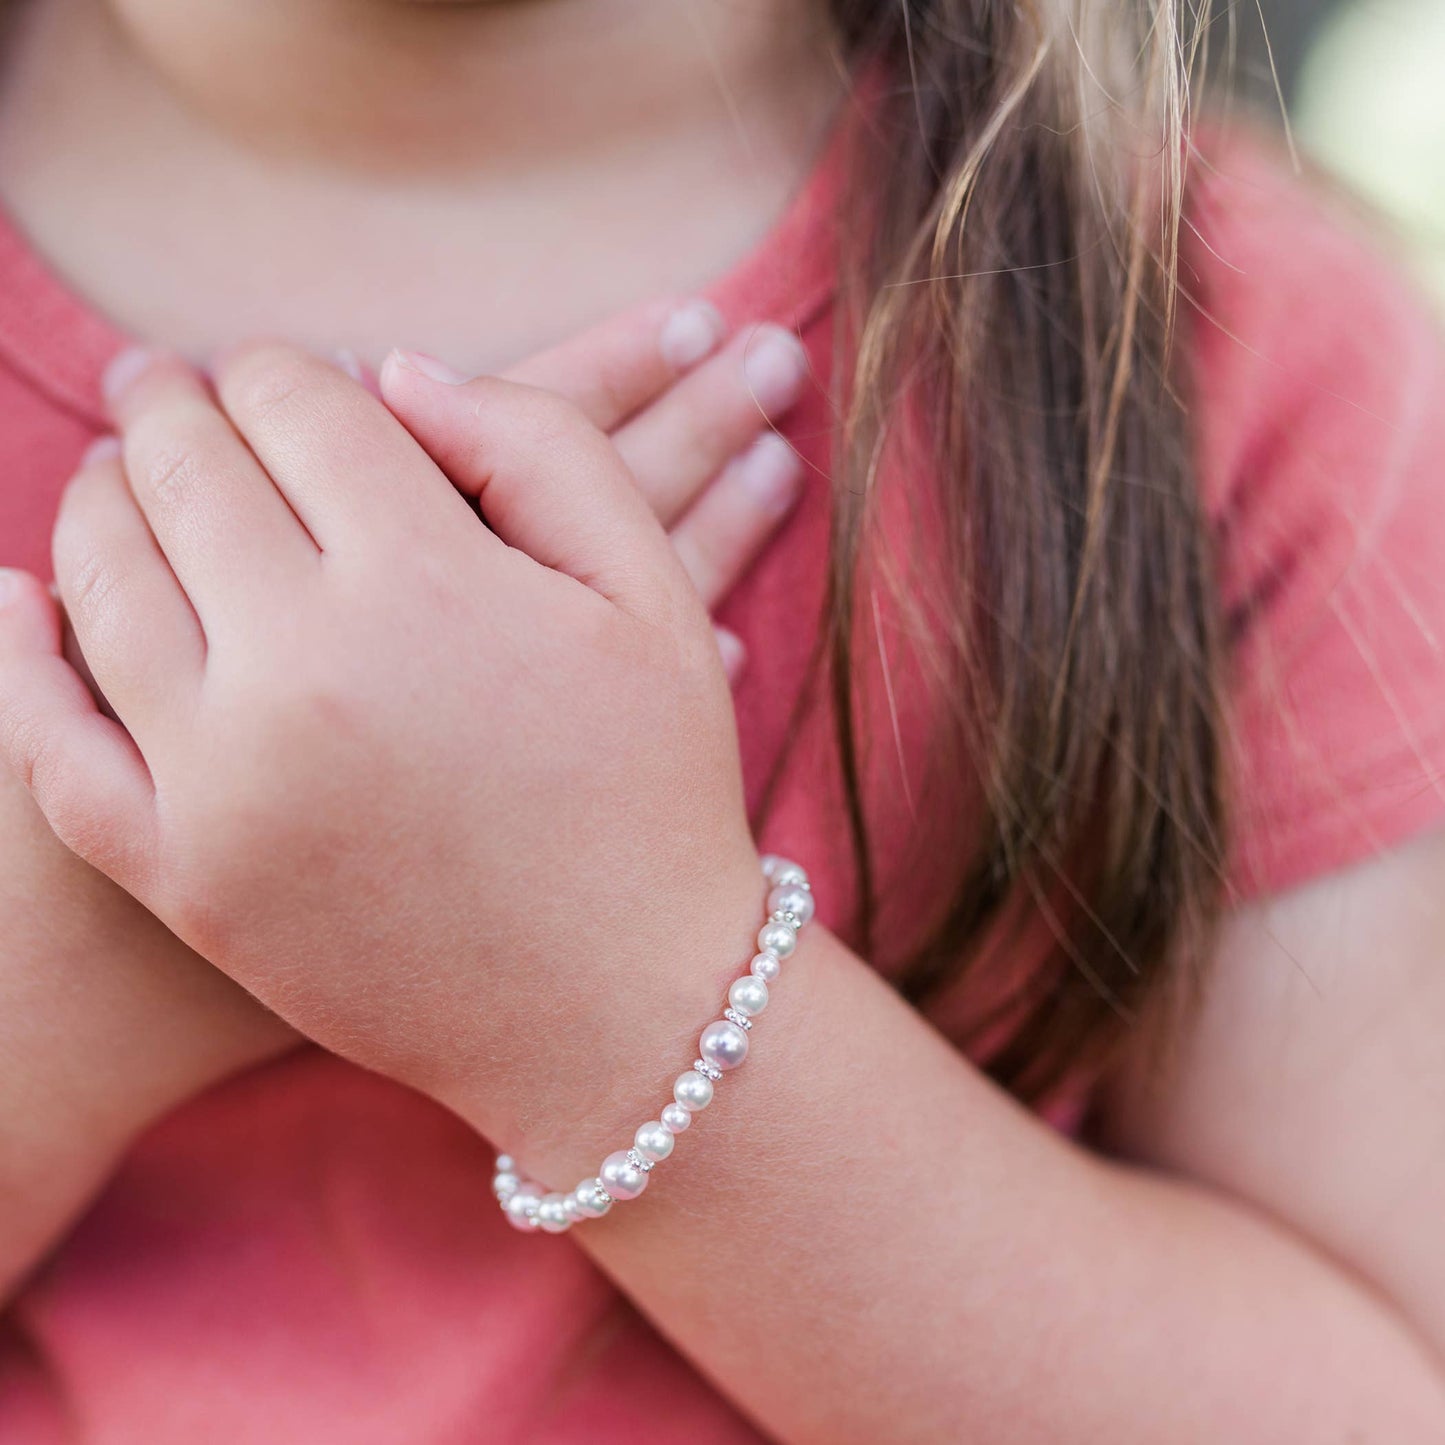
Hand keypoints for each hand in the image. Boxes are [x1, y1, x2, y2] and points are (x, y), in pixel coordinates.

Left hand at [0, 331, 802, 1162]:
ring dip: (100, 499)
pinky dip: (19, 660)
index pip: (298, 403)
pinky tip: (24, 605)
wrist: (626, 1011)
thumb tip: (393, 372)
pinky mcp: (187, 880)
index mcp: (430, 582)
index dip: (287, 368)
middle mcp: (305, 670)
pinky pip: (50, 745)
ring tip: (120, 473)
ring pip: (98, 579)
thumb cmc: (657, 794)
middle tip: (165, 381)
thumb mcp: (656, 595)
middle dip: (176, 404)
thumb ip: (542, 446)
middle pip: (186, 470)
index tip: (293, 376)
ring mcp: (225, 783)